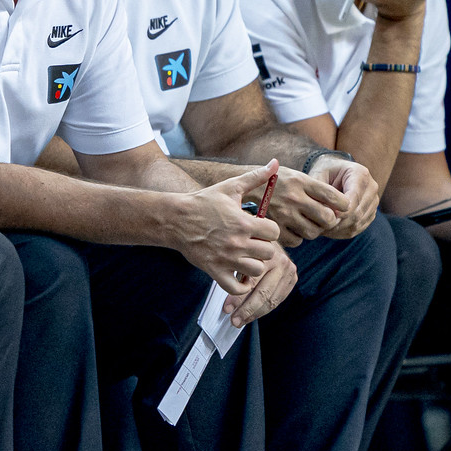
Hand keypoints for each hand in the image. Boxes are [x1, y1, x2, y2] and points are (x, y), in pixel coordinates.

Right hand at [175, 164, 285, 317]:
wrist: (175, 218)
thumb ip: (256, 177)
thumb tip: (276, 163)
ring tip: (246, 258)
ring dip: (254, 265)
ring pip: (255, 271)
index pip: (275, 232)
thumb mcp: (230, 186)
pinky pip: (236, 288)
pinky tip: (237, 274)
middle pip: (268, 253)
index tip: (260, 229)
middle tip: (254, 243)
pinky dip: (240, 285)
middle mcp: (237, 242)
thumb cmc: (204, 202)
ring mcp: (225, 258)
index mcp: (243, 222)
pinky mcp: (214, 270)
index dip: (270, 230)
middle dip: (264, 248)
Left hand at [230, 244, 296, 321]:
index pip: (251, 283)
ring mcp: (289, 270)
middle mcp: (281, 262)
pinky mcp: (292, 277)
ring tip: (241, 320)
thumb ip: (235, 271)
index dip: (238, 298)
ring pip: (272, 300)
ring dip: (255, 313)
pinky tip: (253, 314)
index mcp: (266, 255)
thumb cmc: (247, 244)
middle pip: (263, 294)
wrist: (265, 233)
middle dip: (246, 310)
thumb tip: (226, 295)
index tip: (226, 309)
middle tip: (234, 320)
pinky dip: (265, 309)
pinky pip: (278, 299)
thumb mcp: (239, 253)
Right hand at [259, 165, 349, 245]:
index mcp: (301, 181)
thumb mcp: (295, 175)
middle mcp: (293, 197)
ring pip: (313, 232)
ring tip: (308, 223)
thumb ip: (317, 188)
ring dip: (314, 230)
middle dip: (330, 220)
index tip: (341, 206)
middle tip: (325, 218)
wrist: (244, 188)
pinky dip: (298, 237)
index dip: (343, 204)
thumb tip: (343, 204)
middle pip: (327, 218)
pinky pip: (297, 241)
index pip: (334, 196)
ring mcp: (283, 214)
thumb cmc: (275, 181)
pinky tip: (294, 229)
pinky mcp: (275, 227)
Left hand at [314, 158, 380, 238]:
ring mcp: (373, 201)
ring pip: (358, 223)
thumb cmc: (323, 172)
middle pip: (358, 213)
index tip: (325, 218)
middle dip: (338, 223)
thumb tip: (324, 212)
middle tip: (319, 228)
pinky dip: (343, 232)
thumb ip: (320, 192)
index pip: (354, 198)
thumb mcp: (318, 176)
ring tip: (321, 230)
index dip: (340, 211)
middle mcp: (371, 187)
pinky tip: (329, 231)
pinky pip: (359, 228)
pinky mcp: (370, 213)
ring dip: (339, 229)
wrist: (333, 173)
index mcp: (360, 174)